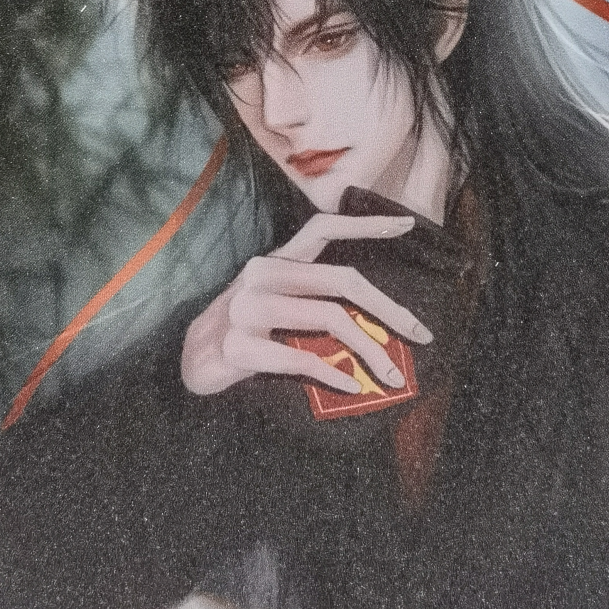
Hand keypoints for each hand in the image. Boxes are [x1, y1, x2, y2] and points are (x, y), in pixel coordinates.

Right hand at [181, 213, 432, 396]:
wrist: (188, 362)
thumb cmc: (242, 330)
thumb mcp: (273, 299)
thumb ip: (310, 292)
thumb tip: (374, 310)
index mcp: (274, 260)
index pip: (323, 227)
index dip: (366, 223)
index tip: (408, 225)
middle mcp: (261, 275)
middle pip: (342, 280)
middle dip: (390, 309)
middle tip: (420, 334)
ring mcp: (247, 309)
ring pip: (329, 318)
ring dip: (370, 350)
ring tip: (391, 376)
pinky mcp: (238, 347)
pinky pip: (300, 358)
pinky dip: (333, 373)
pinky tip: (352, 386)